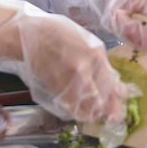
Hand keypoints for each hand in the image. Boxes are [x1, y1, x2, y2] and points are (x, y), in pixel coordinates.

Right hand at [0, 0, 127, 122]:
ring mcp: (69, 79)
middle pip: (102, 98)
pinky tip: (77, 110)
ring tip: (93, 114)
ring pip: (87, 106)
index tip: (118, 101)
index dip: (116, 96)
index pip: (112, 82)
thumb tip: (112, 78)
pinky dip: (76, 111)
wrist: (28, 34)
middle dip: (108, 110)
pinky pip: (71, 106)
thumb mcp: (85, 39)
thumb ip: (98, 59)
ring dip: (92, 113)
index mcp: (96, 53)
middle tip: (110, 116)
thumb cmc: (57, 32)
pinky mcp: (55, 88)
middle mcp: (86, 68)